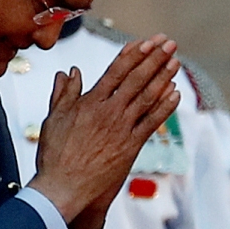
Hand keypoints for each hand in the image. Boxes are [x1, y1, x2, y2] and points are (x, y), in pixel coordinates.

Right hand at [29, 35, 180, 228]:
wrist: (63, 188)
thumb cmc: (55, 155)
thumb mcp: (54, 119)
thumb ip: (64, 94)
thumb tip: (70, 72)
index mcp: (90, 102)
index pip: (116, 71)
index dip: (134, 53)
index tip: (147, 40)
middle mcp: (109, 111)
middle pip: (137, 79)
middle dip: (155, 58)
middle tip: (169, 43)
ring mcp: (122, 128)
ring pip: (147, 97)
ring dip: (164, 77)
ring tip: (175, 61)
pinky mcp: (131, 146)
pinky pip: (152, 122)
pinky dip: (165, 107)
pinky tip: (176, 94)